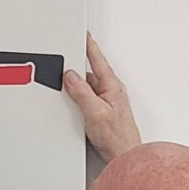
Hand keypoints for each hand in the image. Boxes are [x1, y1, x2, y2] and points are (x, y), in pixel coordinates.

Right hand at [64, 35, 140, 161]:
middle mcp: (110, 91)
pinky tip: (74, 107)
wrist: (123, 156)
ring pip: (86, 86)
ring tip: (69, 95)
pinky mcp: (101, 111)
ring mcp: (106, 101)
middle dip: (76, 71)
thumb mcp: (95, 113)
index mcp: (112, 86)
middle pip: (89, 73)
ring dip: (76, 89)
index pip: (97, 59)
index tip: (82, 34)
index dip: (88, 45)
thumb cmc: (117, 138)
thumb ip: (82, 93)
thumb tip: (71, 76)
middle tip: (65, 66)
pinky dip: (78, 99)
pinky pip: (86, 98)